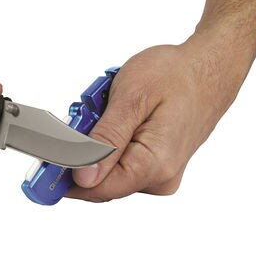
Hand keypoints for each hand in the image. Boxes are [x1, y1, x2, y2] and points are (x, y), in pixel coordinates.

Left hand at [68, 40, 243, 200]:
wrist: (209, 67)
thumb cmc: (176, 74)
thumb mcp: (132, 98)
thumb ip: (106, 142)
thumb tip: (83, 177)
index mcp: (154, 164)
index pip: (97, 188)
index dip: (66, 175)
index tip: (46, 158)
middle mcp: (160, 178)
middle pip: (102, 180)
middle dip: (85, 150)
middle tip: (87, 113)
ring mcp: (162, 173)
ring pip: (111, 170)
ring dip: (99, 143)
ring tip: (109, 107)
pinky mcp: (160, 165)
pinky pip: (124, 161)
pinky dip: (113, 142)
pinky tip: (120, 116)